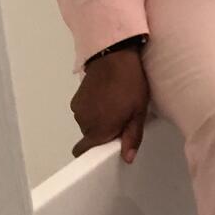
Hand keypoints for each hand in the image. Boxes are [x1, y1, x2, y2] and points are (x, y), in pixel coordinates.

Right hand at [71, 48, 148, 163]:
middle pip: (90, 137)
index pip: (83, 151)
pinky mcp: (75, 98)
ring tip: (114, 103)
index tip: (108, 144)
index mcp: (99, 130)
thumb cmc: (130, 84)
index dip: (94, 151)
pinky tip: (105, 96)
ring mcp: (77, 109)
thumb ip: (132, 137)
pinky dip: (92, 108)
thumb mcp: (138, 112)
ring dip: (98, 119)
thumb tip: (127, 158)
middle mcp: (84, 122)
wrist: (114, 55)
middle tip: (120, 117)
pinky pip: (83, 111)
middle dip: (103, 132)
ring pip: (87, 123)